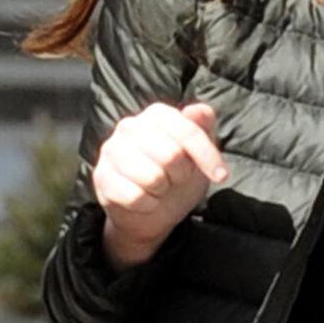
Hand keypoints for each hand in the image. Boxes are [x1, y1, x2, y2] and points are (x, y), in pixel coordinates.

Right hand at [92, 101, 225, 269]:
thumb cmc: (177, 176)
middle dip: (181, 176)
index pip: (188, 131)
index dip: (207, 156)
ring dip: (162, 191)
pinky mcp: (102, 176)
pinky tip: (144, 200)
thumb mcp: (198, 153)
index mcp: (157, 114)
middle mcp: (130, 126)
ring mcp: (111, 150)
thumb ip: (202, 128)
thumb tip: (200, 110)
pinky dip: (147, 205)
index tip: (221, 175)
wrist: (151, 212)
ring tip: (158, 188)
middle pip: (171, 155)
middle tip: (175, 179)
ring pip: (152, 178)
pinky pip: (135, 197)